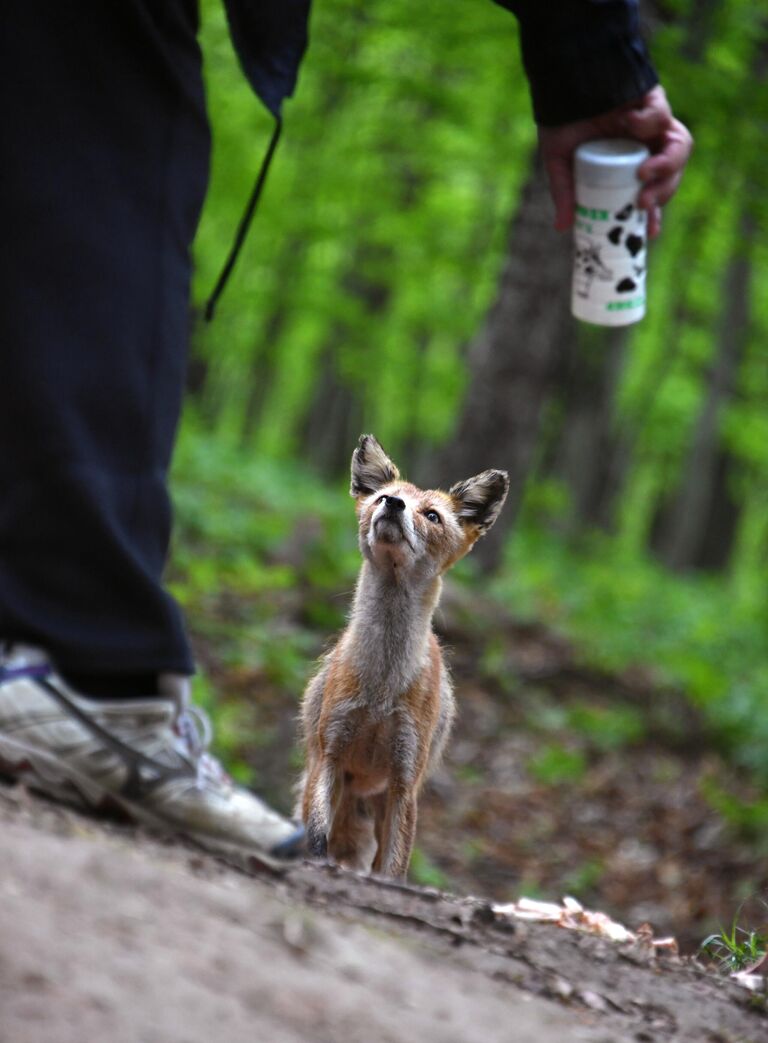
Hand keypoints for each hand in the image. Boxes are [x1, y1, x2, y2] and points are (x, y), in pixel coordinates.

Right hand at [538, 85, 692, 238]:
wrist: (562, 76)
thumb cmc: (561, 118)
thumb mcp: (558, 161)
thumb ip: (563, 191)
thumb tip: (562, 227)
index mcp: (628, 164)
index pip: (651, 192)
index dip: (654, 212)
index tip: (648, 231)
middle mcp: (646, 145)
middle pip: (671, 174)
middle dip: (663, 192)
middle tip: (642, 203)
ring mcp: (653, 123)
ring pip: (678, 148)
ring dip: (667, 166)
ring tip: (644, 174)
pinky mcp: (654, 99)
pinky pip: (662, 116)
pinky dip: (648, 123)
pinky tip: (628, 123)